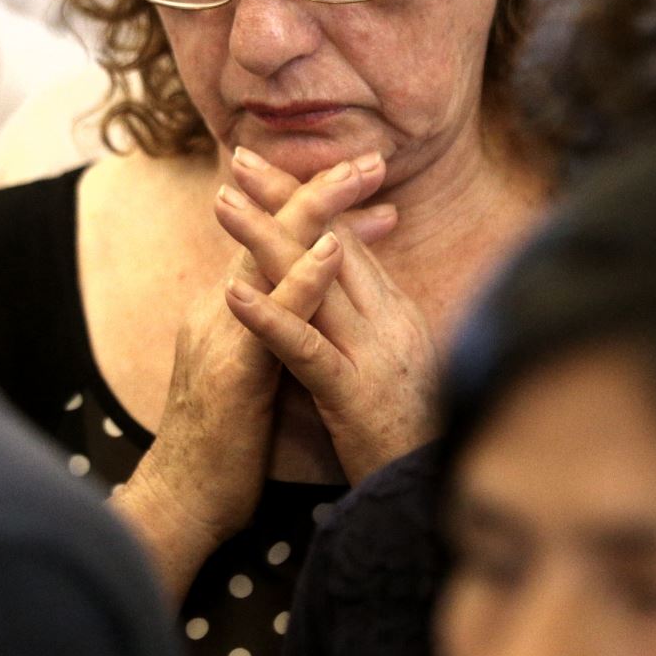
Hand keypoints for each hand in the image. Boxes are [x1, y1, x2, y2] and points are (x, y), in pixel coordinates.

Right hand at [113, 156, 387, 598]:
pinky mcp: (234, 369)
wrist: (181, 504)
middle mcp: (222, 310)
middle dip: (323, 189)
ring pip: (270, 254)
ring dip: (318, 208)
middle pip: (273, 233)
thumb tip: (308, 320)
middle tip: (372, 157)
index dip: (322, 214)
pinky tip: (333, 248)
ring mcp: (223, 334)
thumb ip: (273, 341)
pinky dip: (304, 277)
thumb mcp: (253, 381)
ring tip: (361, 173)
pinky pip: (274, 315)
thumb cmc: (222, 452)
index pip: (280, 247)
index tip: (367, 189)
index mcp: (232, 314)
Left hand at [216, 147, 438, 483]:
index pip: (344, 242)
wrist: (432, 498)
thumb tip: (344, 285)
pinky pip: (306, 348)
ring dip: (265, 239)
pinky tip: (233, 293)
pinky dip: (270, 316)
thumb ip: (370, 323)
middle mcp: (388, 322)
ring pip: (315, 282)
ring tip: (223, 203)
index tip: (266, 167)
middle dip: (284, 198)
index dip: (307, 201)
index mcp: (395, 314)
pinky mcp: (355, 394)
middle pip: (329, 244)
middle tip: (239, 157)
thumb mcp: (390, 367)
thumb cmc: (409, 438)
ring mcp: (374, 354)